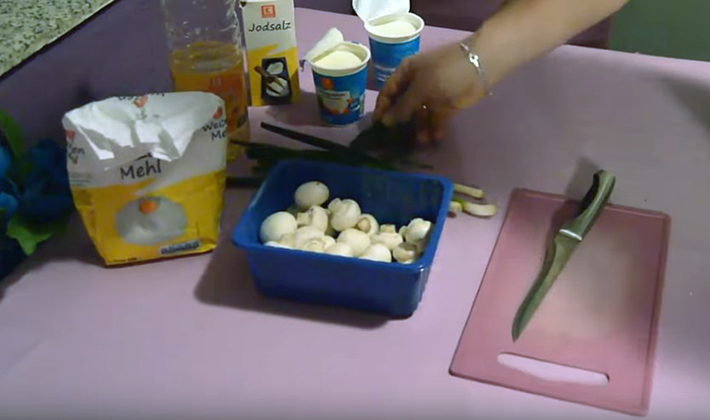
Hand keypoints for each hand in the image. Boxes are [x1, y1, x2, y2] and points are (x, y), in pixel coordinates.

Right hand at [373, 40, 487, 144]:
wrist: (480, 67)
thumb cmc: (444, 72)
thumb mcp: (420, 88)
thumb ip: (403, 106)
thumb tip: (386, 121)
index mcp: (406, 73)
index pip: (388, 92)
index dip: (382, 108)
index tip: (378, 127)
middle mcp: (417, 84)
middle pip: (404, 106)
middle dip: (401, 123)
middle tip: (396, 140)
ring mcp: (432, 95)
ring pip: (420, 115)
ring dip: (419, 128)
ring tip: (420, 142)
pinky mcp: (446, 105)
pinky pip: (435, 119)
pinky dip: (434, 129)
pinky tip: (434, 140)